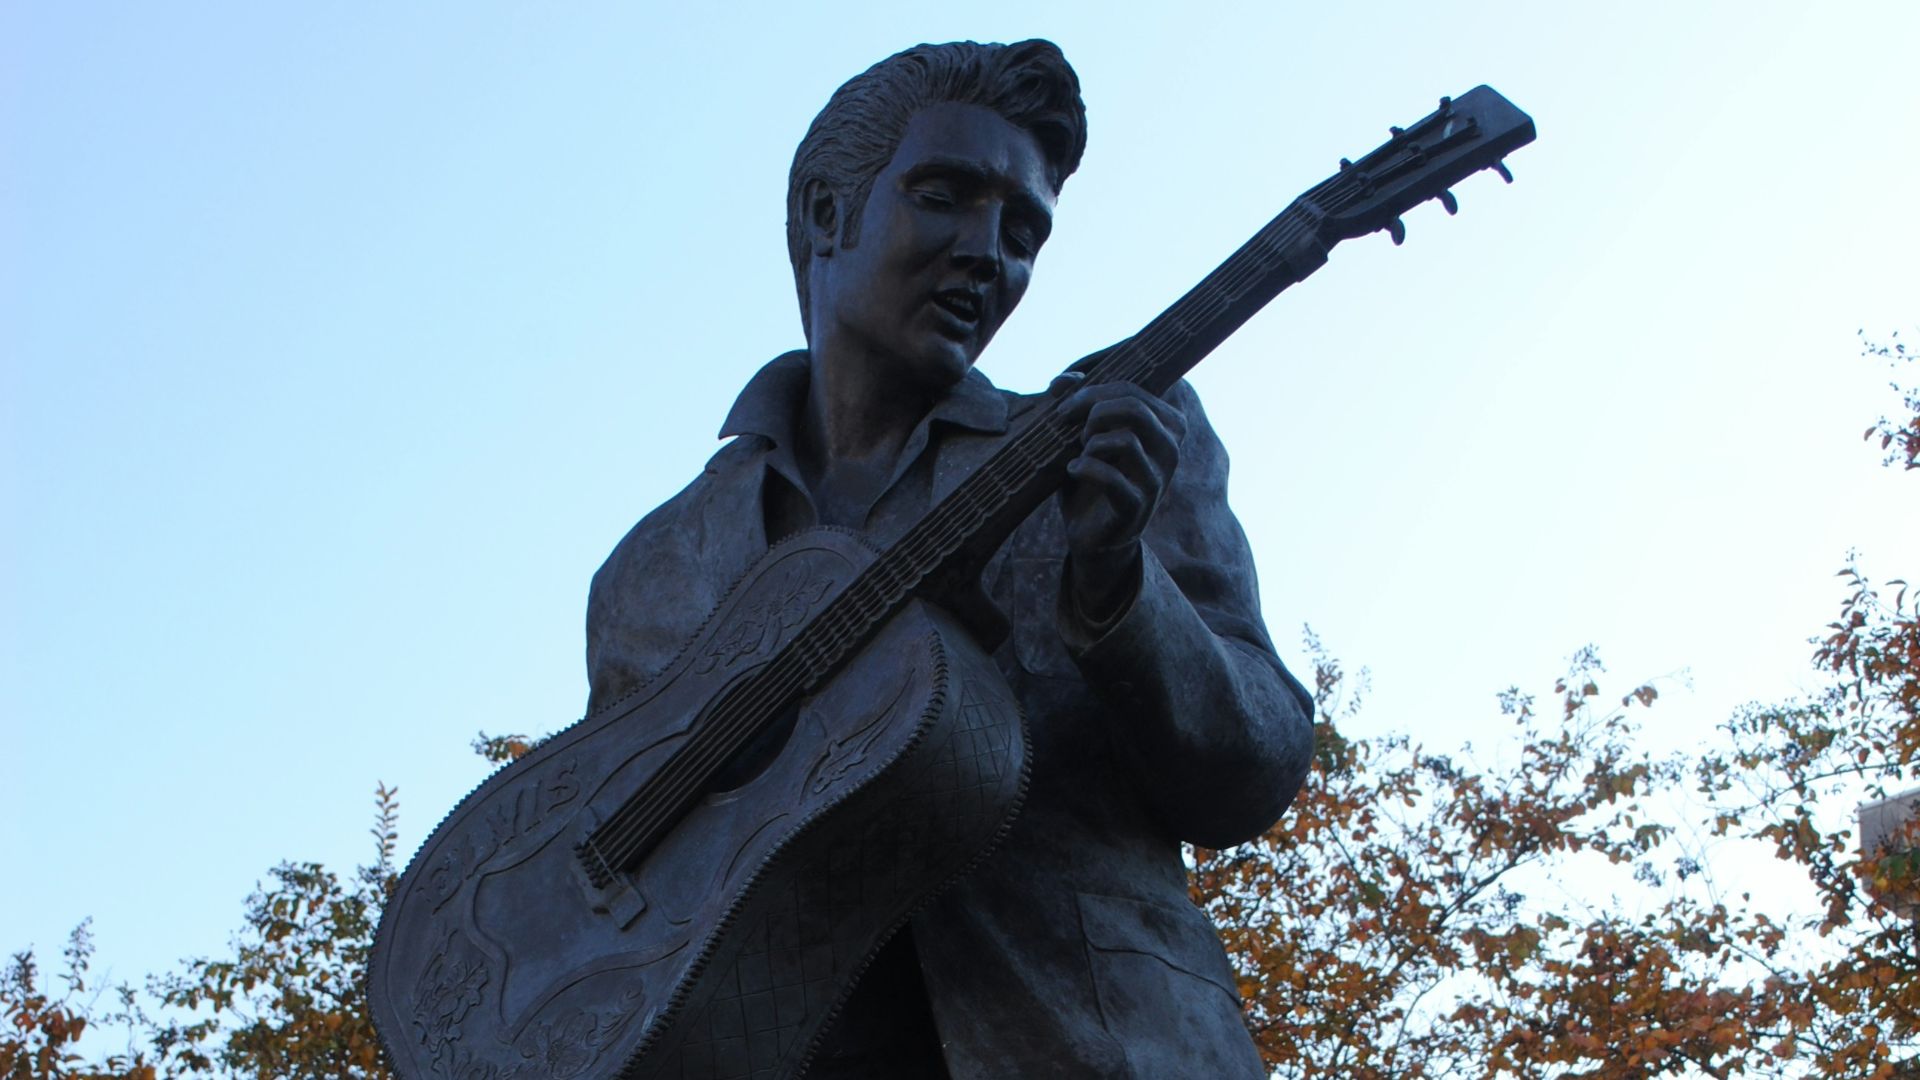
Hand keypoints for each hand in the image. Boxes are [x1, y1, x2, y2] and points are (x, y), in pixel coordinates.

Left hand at [1050, 372, 1186, 621]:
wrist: (1090, 536)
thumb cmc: (1089, 479)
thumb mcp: (1079, 437)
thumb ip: (1073, 404)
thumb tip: (1062, 379)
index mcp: (1165, 427)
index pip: (1134, 390)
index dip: (1094, 392)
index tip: (1066, 408)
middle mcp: (1170, 450)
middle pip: (1134, 407)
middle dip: (1093, 412)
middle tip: (1073, 430)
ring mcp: (1158, 480)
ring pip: (1127, 439)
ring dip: (1091, 442)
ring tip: (1080, 453)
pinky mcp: (1138, 507)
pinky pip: (1112, 478)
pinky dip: (1084, 469)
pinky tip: (1072, 471)